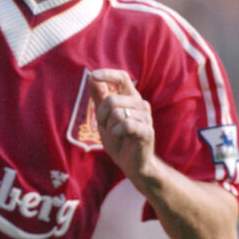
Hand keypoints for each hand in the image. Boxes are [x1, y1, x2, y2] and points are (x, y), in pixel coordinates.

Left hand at [88, 68, 155, 188]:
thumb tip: (91, 76)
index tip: (93, 75)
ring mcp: (145, 117)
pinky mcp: (146, 131)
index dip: (108, 74)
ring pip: (117, 113)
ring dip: (109, 126)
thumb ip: (99, 96)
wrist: (132, 163)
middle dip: (101, 115)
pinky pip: (125, 125)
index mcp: (130, 97)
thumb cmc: (118, 138)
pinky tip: (120, 138)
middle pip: (112, 99)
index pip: (122, 77)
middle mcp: (140, 104)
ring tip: (115, 134)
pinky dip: (116, 133)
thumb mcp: (104, 116)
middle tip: (105, 126)